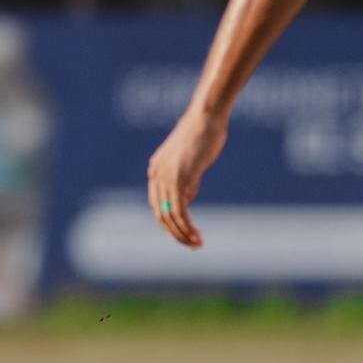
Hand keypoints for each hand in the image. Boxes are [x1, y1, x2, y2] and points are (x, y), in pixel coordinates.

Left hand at [145, 103, 228, 248]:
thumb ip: (187, 182)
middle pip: (159, 215)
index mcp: (156, 170)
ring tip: (197, 244)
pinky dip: (187, 227)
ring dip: (183, 234)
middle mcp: (156, 174)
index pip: (157, 205)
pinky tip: (197, 235)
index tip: (185, 234)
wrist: (206, 117)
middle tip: (192, 245)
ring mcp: (165, 176)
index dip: (169, 223)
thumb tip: (186, 201)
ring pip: (169, 216)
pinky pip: (179, 211)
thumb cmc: (205, 135)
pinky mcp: (178, 178)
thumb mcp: (192, 162)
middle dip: (175, 234)